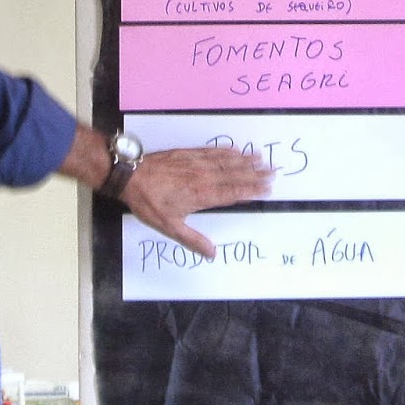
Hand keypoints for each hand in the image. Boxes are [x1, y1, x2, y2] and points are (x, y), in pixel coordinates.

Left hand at [119, 147, 273, 258]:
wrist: (131, 176)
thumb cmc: (149, 202)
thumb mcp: (170, 227)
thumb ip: (193, 240)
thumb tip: (211, 254)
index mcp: (203, 196)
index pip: (234, 193)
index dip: (252, 190)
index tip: (267, 188)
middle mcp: (205, 177)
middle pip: (236, 175)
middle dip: (256, 174)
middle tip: (273, 171)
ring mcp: (198, 163)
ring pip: (228, 161)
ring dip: (246, 160)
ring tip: (261, 158)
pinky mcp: (189, 154)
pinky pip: (214, 151)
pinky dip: (227, 150)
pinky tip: (236, 150)